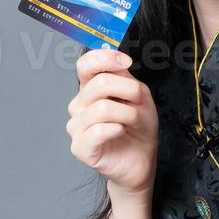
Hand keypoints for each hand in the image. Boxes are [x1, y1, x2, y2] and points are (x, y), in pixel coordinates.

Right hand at [66, 47, 157, 199]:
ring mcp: (76, 126)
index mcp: (90, 89)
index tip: (127, 62)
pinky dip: (116, 129)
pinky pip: (97, 131)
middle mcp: (79, 105)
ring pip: (102, 108)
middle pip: (100, 84)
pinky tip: (121, 131)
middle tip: (140, 105)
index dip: (105, 58)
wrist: (142, 160)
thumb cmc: (138, 128)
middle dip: (129, 92)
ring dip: (128, 114)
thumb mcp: (139, 96)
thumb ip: (125, 77)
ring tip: (134, 122)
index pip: (85, 65)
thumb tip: (117, 61)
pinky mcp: (80, 147)